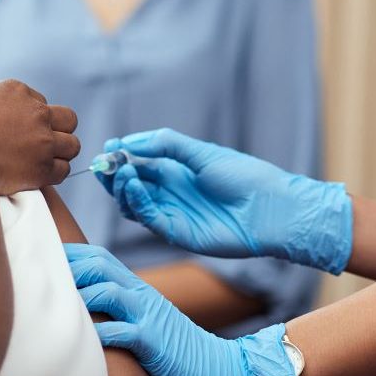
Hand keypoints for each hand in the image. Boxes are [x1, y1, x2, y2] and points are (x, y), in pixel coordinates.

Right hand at [0, 80, 79, 194]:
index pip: (41, 102)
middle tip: (44, 143)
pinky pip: (64, 170)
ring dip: (61, 153)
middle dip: (60, 130)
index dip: (32, 118)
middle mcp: (37, 112)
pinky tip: (41, 176)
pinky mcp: (44, 167)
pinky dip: (55, 174)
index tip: (19, 130)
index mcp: (18, 91)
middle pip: (68, 119)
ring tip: (45, 161)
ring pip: (72, 145)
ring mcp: (44, 139)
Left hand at [65, 244, 306, 375]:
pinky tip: (88, 339)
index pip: (100, 257)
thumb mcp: (145, 320)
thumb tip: (81, 304)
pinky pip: (125, 332)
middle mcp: (143, 296)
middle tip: (41, 273)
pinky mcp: (155, 344)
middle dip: (70, 266)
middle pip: (102, 264)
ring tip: (57, 305)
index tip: (40, 257)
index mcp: (138, 289)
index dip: (70, 254)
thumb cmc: (174, 351)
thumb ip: (119, 307)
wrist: (219, 372)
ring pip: (110, 291)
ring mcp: (150, 317)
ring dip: (81, 295)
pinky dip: (103, 333)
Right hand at [98, 129, 352, 273]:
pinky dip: (136, 202)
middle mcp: (171, 192)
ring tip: (122, 171)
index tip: (109, 146)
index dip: (122, 156)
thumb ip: (166, 144)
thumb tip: (128, 142)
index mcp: (178, 171)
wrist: (270, 209)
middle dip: (114, 173)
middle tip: (104, 163)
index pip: (139, 163)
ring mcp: (172, 213)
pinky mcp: (176, 233)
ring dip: (122, 188)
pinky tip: (133, 185)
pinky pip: (148, 218)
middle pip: (131, 185)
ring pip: (133, 204)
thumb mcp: (202, 152)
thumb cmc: (244, 176)